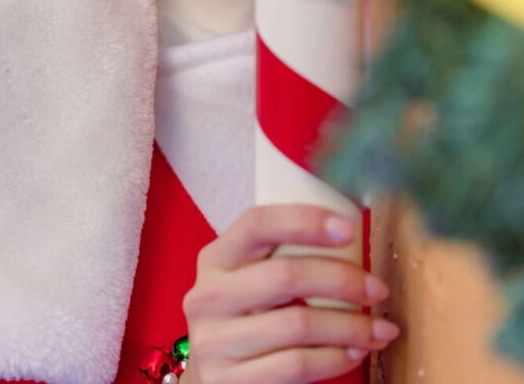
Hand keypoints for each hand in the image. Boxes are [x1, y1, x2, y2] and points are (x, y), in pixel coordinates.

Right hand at [181, 203, 398, 383]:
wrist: (208, 379)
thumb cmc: (244, 319)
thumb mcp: (246, 281)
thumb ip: (279, 260)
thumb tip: (349, 239)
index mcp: (215, 258)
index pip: (257, 224)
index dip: (304, 220)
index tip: (348, 229)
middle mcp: (209, 296)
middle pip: (285, 275)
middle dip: (342, 280)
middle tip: (378, 289)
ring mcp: (215, 342)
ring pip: (298, 324)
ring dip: (350, 326)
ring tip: (379, 328)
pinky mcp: (229, 381)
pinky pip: (296, 365)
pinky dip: (334, 358)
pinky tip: (354, 352)